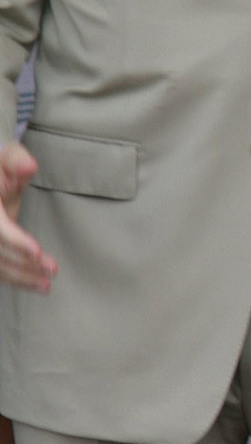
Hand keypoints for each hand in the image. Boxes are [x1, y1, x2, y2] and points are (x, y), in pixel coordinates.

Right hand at [0, 143, 53, 292]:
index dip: (14, 240)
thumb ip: (17, 161)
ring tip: (47, 284)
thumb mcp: (7, 158)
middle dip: (22, 262)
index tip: (36, 252)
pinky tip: (38, 285)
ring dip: (21, 276)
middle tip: (52, 269)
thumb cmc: (2, 170)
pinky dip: (16, 278)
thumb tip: (29, 166)